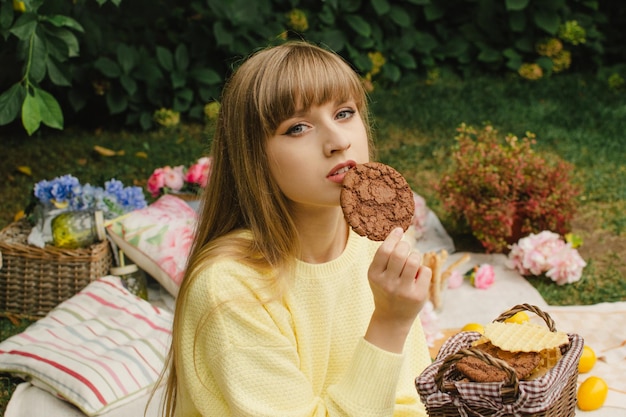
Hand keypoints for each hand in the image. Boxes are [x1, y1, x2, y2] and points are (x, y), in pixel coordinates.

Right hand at [365, 227, 431, 351]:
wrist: (392, 317)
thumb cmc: (386, 289)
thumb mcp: (378, 274)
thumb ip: (385, 256)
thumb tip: (399, 232)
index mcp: (374, 275)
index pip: (384, 250)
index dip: (393, 237)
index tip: (399, 230)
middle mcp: (387, 283)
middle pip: (400, 253)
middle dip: (406, 245)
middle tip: (406, 247)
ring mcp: (403, 290)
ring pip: (414, 260)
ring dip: (415, 255)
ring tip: (413, 260)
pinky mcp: (417, 296)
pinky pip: (425, 271)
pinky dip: (423, 270)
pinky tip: (418, 277)